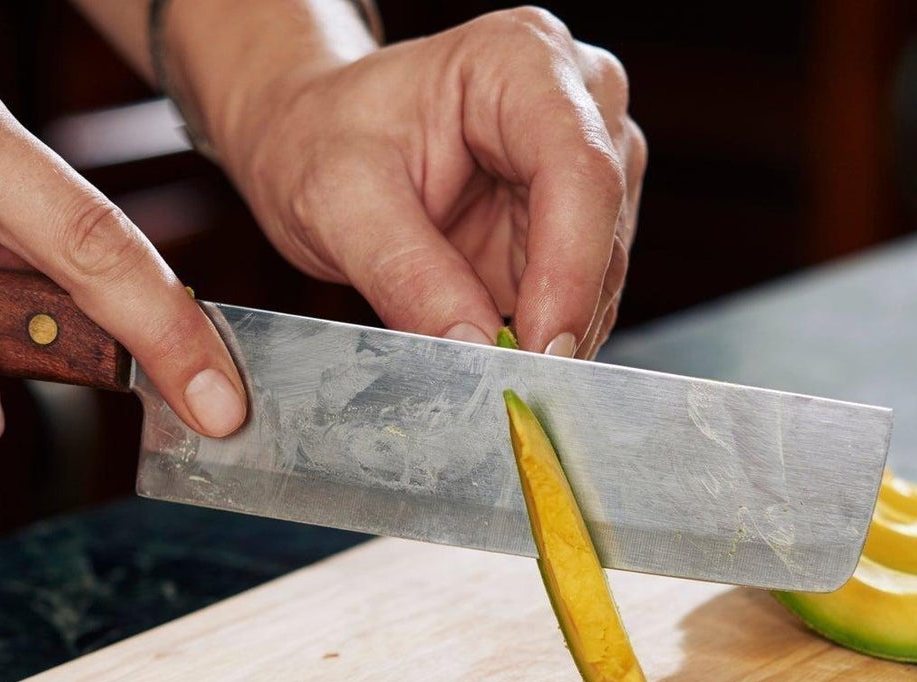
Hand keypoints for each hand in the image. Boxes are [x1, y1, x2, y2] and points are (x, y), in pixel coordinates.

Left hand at [217, 7, 643, 358]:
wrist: (312, 136)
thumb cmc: (318, 137)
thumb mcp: (337, 202)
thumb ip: (406, 275)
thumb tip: (474, 351)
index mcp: (520, 60)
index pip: (579, 171)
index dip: (572, 271)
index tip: (539, 353)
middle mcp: (575, 97)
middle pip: (604, 224)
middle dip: (562, 314)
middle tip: (505, 387)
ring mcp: (586, 156)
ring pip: (604, 267)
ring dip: (554, 329)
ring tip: (486, 368)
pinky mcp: (576, 215)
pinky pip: (583, 290)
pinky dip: (544, 331)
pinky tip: (498, 350)